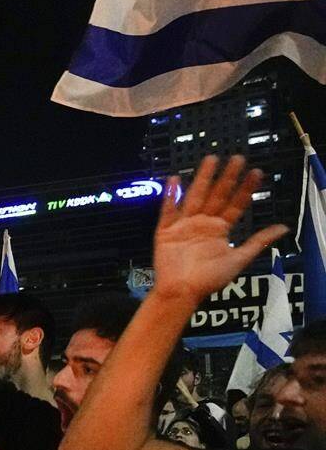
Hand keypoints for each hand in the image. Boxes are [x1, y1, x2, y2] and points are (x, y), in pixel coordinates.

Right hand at [152, 156, 288, 303]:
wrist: (181, 291)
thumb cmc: (209, 280)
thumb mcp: (239, 259)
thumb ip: (258, 241)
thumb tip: (283, 228)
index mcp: (219, 229)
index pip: (235, 204)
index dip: (245, 189)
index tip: (256, 172)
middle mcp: (203, 223)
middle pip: (217, 195)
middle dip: (227, 177)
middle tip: (237, 158)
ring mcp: (184, 225)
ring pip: (195, 196)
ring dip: (202, 179)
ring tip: (211, 160)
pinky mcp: (166, 231)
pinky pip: (168, 210)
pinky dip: (170, 196)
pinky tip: (175, 180)